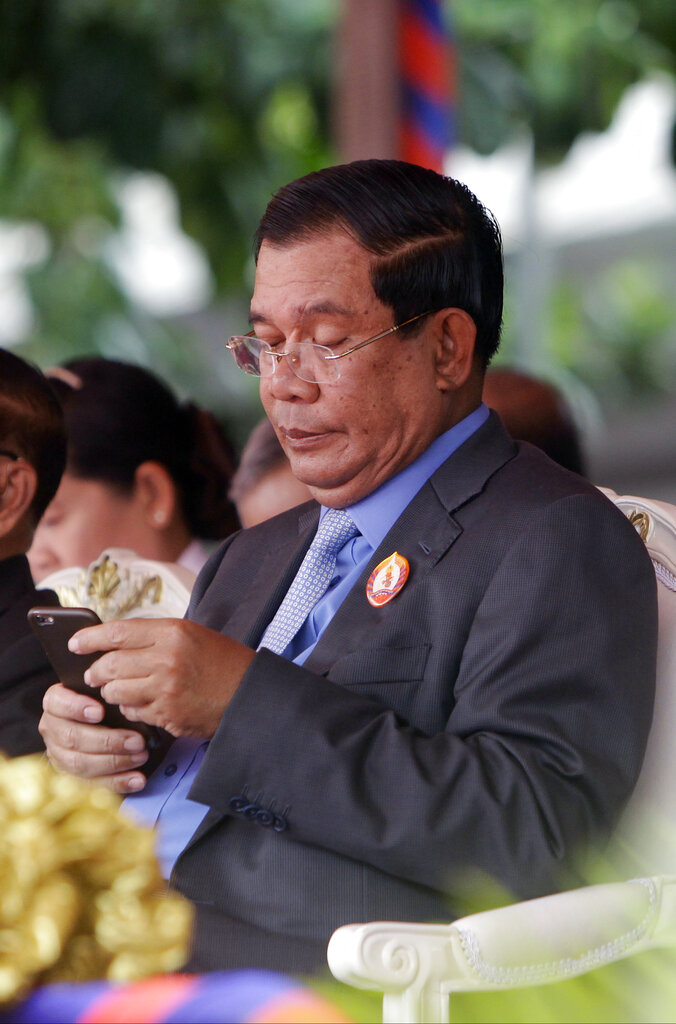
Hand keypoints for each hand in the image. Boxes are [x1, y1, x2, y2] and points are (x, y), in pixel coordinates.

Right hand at [40, 682, 150, 793]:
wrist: (88, 722)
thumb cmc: (98, 700)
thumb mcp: (99, 691)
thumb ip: (106, 694)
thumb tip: (127, 701)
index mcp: (55, 703)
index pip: (58, 703)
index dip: (77, 708)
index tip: (100, 712)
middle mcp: (52, 729)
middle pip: (73, 738)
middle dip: (108, 741)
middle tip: (137, 741)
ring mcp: (58, 754)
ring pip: (81, 763)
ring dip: (115, 762)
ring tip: (140, 757)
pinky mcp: (70, 776)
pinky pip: (93, 784)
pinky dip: (117, 782)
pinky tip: (136, 779)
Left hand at [70, 617, 253, 738]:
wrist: (250, 693)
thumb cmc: (222, 661)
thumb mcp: (192, 634)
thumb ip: (155, 636)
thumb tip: (116, 642)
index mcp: (172, 632)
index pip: (118, 632)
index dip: (90, 638)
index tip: (75, 644)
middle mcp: (166, 659)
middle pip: (110, 665)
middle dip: (96, 672)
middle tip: (94, 675)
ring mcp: (166, 689)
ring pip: (116, 692)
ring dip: (113, 692)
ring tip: (120, 690)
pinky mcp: (168, 715)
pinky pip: (133, 712)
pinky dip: (132, 709)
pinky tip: (143, 704)